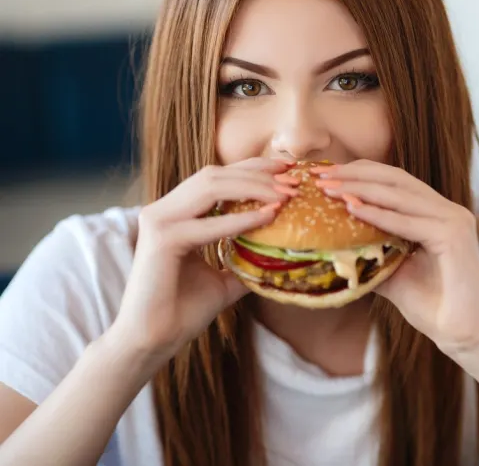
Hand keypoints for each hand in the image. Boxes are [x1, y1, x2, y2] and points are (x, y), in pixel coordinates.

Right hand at [110, 157, 298, 363]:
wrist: (152, 341)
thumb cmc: (183, 311)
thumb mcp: (224, 279)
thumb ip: (245, 261)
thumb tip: (281, 257)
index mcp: (176, 213)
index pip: (216, 178)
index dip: (252, 169)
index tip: (287, 170)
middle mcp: (164, 210)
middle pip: (215, 174)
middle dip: (257, 172)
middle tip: (293, 179)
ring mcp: (159, 221)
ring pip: (211, 186)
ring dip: (253, 187)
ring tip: (285, 195)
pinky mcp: (161, 240)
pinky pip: (209, 223)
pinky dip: (241, 219)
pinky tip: (268, 217)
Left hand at [312, 160, 478, 354]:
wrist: (467, 338)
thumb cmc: (436, 309)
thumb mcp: (394, 275)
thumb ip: (374, 253)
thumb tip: (334, 246)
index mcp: (438, 215)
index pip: (396, 182)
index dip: (361, 174)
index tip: (326, 176)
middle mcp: (449, 211)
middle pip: (397, 179)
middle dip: (356, 174)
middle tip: (320, 175)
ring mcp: (454, 220)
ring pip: (401, 194)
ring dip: (361, 188)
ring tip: (329, 188)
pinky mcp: (454, 236)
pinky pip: (408, 221)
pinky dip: (378, 214)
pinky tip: (352, 208)